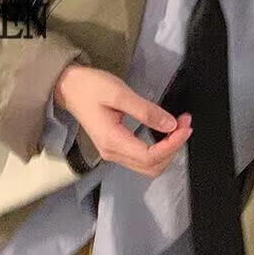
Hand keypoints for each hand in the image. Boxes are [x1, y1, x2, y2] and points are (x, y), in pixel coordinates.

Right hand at [54, 64, 191, 177]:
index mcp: (112, 140)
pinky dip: (158, 149)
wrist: (68, 87)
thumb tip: (170, 124)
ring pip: (148, 166)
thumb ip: (146, 110)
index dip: (172, 144)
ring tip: (177, 127)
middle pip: (152, 167)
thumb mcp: (119, 93)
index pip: (150, 156)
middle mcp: (112, 152)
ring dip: (167, 150)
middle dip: (173, 149)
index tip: (185, 126)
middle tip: (184, 124)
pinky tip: (164, 132)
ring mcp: (112, 152)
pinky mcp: (114, 147)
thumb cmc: (90, 87)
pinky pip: (141, 158)